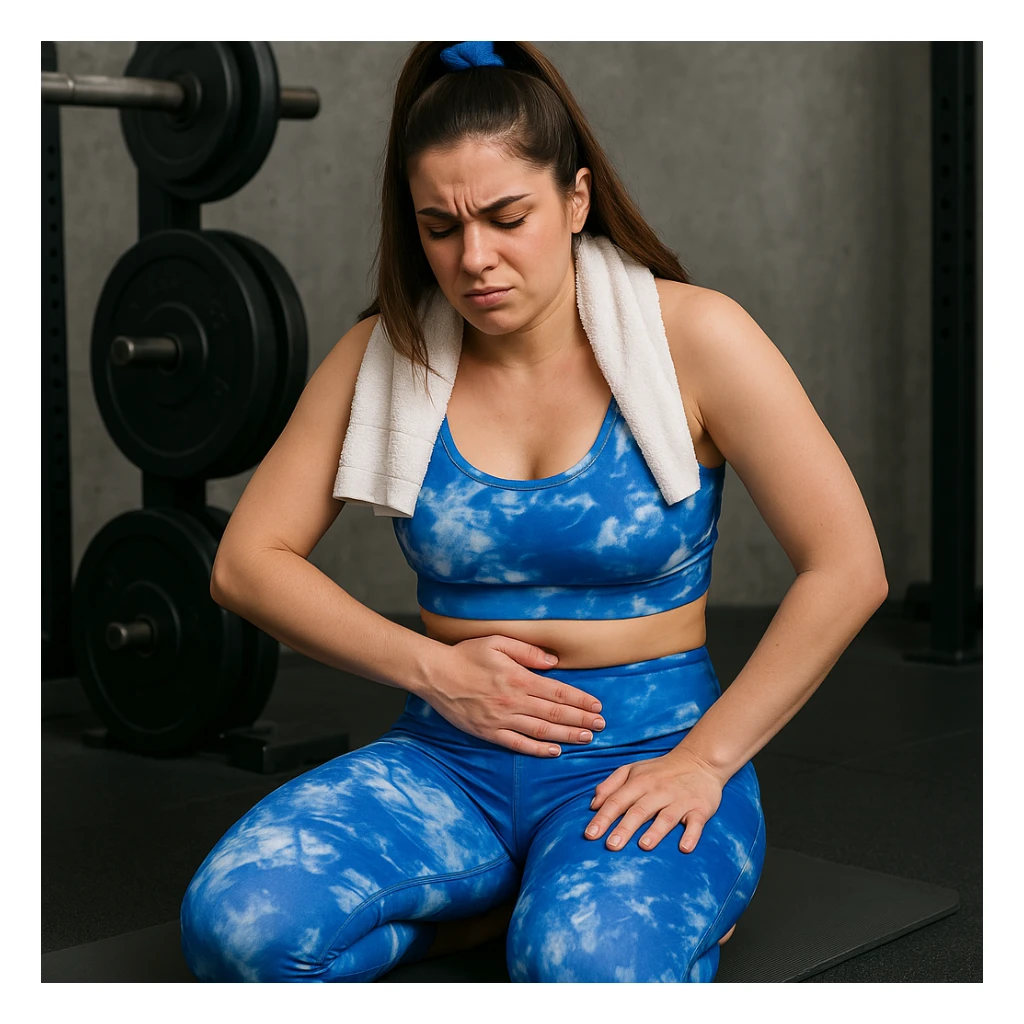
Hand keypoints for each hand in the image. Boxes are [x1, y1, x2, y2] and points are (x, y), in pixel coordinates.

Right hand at [423, 635, 606, 757]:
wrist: (436, 675)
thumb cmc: (466, 655)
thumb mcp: (498, 642)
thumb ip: (527, 651)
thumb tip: (554, 662)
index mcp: (518, 678)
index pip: (558, 691)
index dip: (580, 700)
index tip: (597, 705)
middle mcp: (513, 701)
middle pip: (555, 712)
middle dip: (581, 719)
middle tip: (601, 725)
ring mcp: (501, 719)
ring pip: (541, 730)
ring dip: (567, 735)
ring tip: (587, 737)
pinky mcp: (489, 732)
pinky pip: (518, 744)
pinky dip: (538, 749)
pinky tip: (555, 751)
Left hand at [584, 749, 724, 853]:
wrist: (699, 760)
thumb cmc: (660, 770)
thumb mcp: (633, 770)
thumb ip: (610, 785)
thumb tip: (593, 805)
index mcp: (639, 782)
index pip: (617, 801)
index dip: (603, 818)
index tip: (590, 835)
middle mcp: (658, 791)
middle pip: (639, 810)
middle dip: (624, 828)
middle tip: (611, 845)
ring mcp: (680, 800)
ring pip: (666, 817)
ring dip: (656, 832)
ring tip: (643, 846)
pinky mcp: (700, 808)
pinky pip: (696, 823)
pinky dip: (691, 835)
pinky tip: (684, 847)